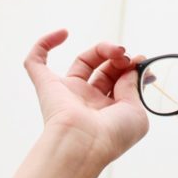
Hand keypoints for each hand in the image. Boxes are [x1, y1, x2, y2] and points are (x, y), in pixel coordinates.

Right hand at [23, 29, 149, 166]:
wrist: (85, 144)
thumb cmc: (113, 135)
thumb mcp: (136, 111)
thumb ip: (134, 87)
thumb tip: (131, 68)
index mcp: (108, 111)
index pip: (119, 81)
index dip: (131, 68)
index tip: (141, 61)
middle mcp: (88, 101)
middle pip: (104, 68)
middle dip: (118, 58)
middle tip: (126, 56)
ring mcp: (67, 92)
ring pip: (82, 60)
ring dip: (101, 48)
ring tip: (115, 50)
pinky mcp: (46, 86)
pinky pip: (35, 62)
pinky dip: (45, 43)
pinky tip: (63, 33)